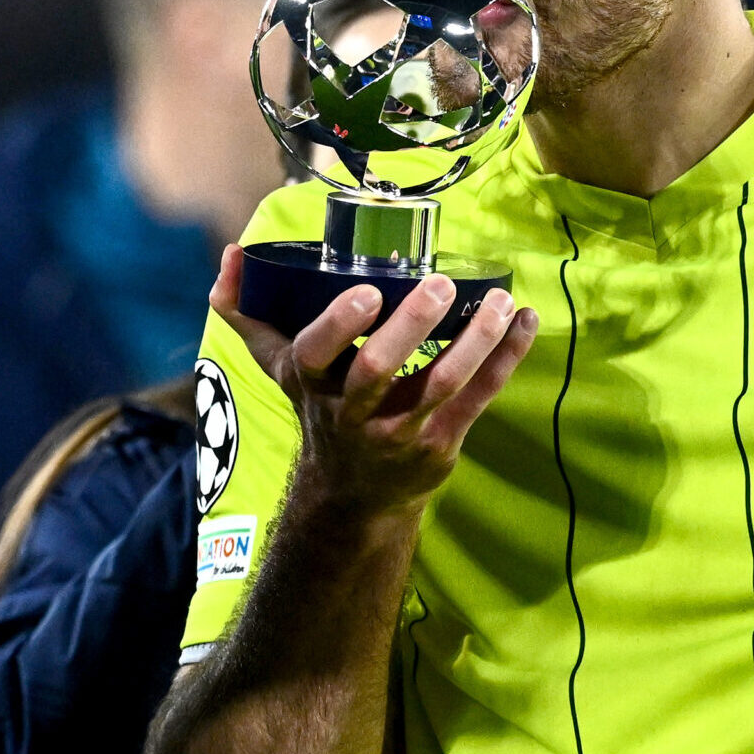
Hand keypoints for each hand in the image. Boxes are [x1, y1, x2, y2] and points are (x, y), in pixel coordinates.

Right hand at [209, 244, 536, 518]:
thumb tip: (228, 256)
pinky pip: (478, 398)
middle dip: (412, 325)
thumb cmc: (321, 411)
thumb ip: (247, 313)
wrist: (354, 497)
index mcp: (314, 385)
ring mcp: (401, 432)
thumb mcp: (278, 368)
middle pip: (380, 370)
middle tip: (441, 283)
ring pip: (441, 385)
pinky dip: (506, 358)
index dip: (339, 325)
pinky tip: (525, 321)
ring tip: (498, 300)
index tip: (367, 291)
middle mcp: (353, 413)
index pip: (316, 355)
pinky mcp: (441, 444)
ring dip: (475, 341)